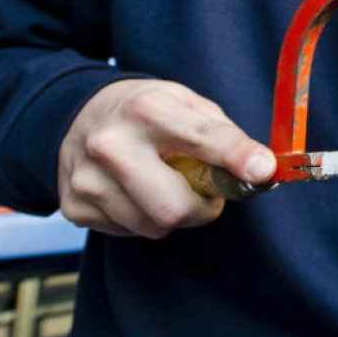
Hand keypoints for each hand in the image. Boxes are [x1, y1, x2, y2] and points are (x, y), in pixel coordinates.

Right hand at [57, 79, 274, 238]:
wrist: (80, 113)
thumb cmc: (147, 111)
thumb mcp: (187, 104)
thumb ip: (224, 135)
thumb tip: (261, 168)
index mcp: (147, 109)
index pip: (201, 139)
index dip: (236, 156)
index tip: (263, 170)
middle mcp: (111, 144)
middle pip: (174, 207)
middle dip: (202, 207)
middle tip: (205, 191)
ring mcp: (87, 179)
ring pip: (154, 226)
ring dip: (173, 214)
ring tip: (165, 184)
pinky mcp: (74, 207)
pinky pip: (130, 232)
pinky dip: (143, 218)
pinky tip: (135, 191)